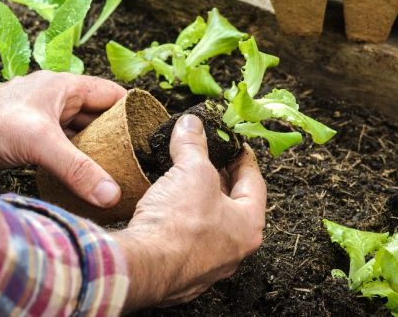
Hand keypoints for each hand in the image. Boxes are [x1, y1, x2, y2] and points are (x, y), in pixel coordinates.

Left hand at [0, 71, 125, 207]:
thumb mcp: (39, 142)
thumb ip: (78, 169)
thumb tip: (112, 194)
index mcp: (66, 88)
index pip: (113, 95)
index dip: (134, 111)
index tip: (151, 136)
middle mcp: (58, 102)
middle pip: (100, 118)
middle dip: (118, 138)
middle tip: (137, 162)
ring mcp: (44, 122)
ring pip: (82, 136)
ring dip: (97, 152)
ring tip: (118, 174)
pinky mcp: (32, 142)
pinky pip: (65, 151)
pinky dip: (77, 163)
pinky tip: (86, 180)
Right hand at [112, 114, 266, 311]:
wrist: (143, 267)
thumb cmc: (179, 224)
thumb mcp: (191, 170)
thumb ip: (193, 144)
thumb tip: (191, 124)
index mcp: (248, 226)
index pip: (254, 183)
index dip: (243, 158)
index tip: (234, 146)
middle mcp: (233, 251)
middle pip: (232, 206)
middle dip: (218, 180)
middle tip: (207, 159)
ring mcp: (207, 267)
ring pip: (208, 226)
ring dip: (197, 203)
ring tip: (183, 180)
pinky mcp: (180, 274)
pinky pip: (185, 242)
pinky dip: (179, 223)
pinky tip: (165, 210)